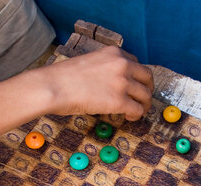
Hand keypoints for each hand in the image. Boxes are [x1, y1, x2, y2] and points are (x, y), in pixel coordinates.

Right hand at [38, 46, 153, 120]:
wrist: (53, 86)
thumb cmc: (63, 77)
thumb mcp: (89, 62)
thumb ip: (104, 69)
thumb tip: (110, 83)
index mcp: (114, 53)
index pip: (136, 63)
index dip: (137, 77)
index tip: (134, 85)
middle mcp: (122, 64)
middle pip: (147, 77)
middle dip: (147, 89)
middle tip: (143, 99)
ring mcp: (122, 83)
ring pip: (145, 95)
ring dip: (143, 105)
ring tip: (137, 111)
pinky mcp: (119, 101)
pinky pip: (138, 110)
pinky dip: (136, 115)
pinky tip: (129, 117)